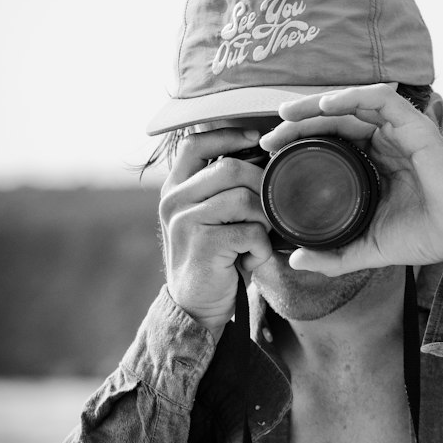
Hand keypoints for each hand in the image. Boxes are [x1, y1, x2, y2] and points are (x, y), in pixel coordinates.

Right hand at [158, 126, 273, 332]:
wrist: (196, 307)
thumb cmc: (215, 256)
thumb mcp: (211, 216)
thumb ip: (223, 187)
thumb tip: (266, 153)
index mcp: (174, 187)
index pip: (196, 143)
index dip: (228, 135)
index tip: (257, 139)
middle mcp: (173, 200)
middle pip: (231, 168)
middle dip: (261, 186)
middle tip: (269, 210)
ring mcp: (184, 221)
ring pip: (244, 199)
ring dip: (263, 221)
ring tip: (256, 240)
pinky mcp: (202, 245)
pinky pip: (250, 231)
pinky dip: (261, 247)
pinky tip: (250, 260)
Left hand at [258, 84, 442, 275]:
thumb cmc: (425, 237)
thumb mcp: (368, 248)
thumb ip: (334, 255)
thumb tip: (295, 259)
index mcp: (375, 162)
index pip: (332, 139)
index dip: (301, 138)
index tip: (272, 152)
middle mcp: (385, 142)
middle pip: (336, 118)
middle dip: (300, 121)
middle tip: (269, 135)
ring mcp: (400, 131)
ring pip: (352, 103)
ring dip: (317, 105)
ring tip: (287, 115)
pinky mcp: (415, 126)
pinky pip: (381, 100)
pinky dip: (353, 97)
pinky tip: (326, 107)